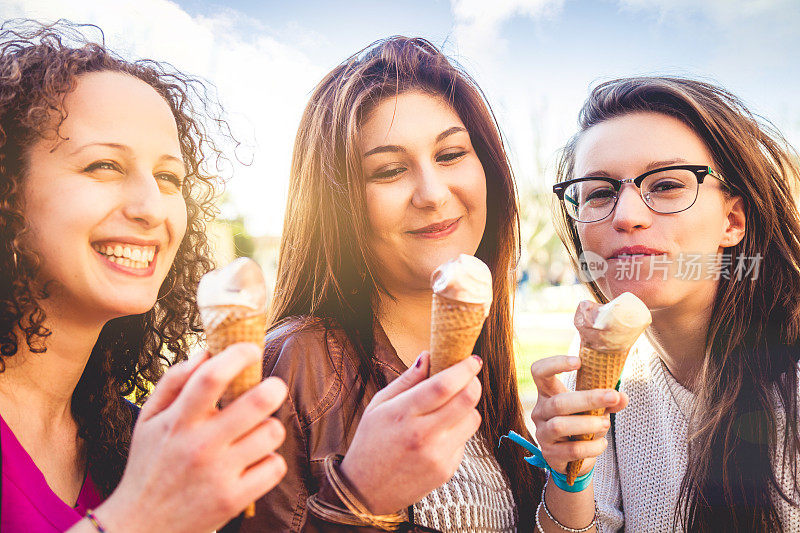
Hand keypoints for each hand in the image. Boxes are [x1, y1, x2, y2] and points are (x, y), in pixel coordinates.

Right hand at [94, 343, 287, 532]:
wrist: (140, 526)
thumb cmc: (150, 465)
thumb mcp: (148, 420)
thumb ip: (173, 382)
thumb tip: (205, 352)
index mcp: (178, 422)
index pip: (211, 377)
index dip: (237, 355)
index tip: (250, 349)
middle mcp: (200, 446)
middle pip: (256, 402)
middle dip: (273, 387)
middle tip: (272, 388)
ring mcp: (219, 474)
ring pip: (272, 432)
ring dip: (269, 428)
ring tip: (254, 433)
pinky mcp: (234, 499)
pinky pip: (275, 466)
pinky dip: (269, 461)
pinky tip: (253, 462)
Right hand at [339, 352, 482, 514]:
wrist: (365, 491)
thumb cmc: (370, 442)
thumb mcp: (379, 405)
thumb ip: (407, 380)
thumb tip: (428, 355)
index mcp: (403, 414)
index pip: (444, 385)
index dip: (464, 369)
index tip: (472, 359)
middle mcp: (423, 435)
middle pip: (467, 400)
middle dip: (473, 383)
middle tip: (468, 378)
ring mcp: (437, 455)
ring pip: (473, 420)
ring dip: (467, 408)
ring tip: (449, 408)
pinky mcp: (446, 470)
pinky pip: (465, 441)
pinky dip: (458, 431)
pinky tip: (438, 435)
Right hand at [530, 355, 627, 476]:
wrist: (573, 459)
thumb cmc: (581, 425)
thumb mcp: (594, 409)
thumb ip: (608, 401)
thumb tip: (622, 397)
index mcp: (548, 394)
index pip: (539, 372)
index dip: (555, 364)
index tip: (579, 362)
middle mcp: (541, 412)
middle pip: (558, 402)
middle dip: (588, 399)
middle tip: (612, 396)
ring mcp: (543, 434)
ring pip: (560, 426)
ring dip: (588, 424)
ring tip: (606, 423)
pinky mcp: (550, 454)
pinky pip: (572, 449)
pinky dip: (592, 446)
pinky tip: (601, 444)